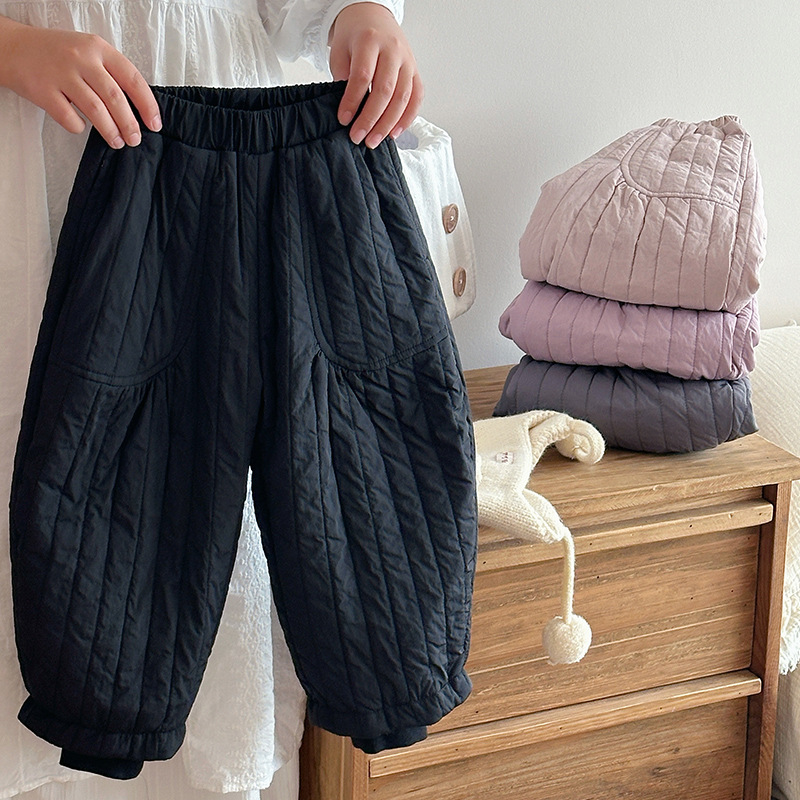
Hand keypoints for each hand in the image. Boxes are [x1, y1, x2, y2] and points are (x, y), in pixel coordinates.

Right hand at [0, 17, 160, 147]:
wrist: (12, 47)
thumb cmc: (57, 53)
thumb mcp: (88, 51)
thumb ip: (111, 73)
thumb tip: (139, 110)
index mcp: (98, 48)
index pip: (132, 79)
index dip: (147, 105)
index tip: (155, 125)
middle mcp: (81, 58)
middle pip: (115, 98)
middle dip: (130, 124)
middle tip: (135, 140)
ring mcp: (61, 74)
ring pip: (95, 110)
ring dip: (110, 131)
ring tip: (117, 142)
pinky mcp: (43, 90)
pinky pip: (69, 117)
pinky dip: (78, 127)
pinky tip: (81, 127)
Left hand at [327, 2, 422, 147]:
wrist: (372, 16)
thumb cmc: (354, 36)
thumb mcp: (340, 50)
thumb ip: (343, 76)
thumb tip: (348, 110)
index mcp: (370, 40)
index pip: (363, 76)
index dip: (353, 101)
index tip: (344, 119)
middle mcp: (392, 50)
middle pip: (385, 90)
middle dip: (371, 118)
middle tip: (358, 137)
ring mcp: (407, 61)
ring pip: (402, 97)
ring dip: (388, 124)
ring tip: (374, 140)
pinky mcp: (415, 71)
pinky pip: (417, 97)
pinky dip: (407, 118)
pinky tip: (394, 132)